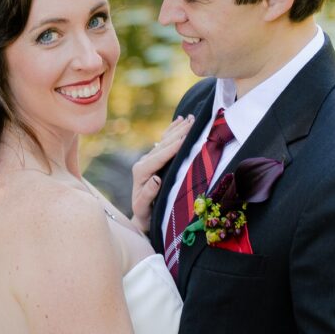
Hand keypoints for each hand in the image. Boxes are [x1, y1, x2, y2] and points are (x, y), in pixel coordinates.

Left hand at [131, 115, 193, 232]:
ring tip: (190, 118)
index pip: (158, 157)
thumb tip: (156, 179)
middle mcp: (143, 162)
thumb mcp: (143, 208)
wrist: (142, 215)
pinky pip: (164, 142)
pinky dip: (172, 131)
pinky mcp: (153, 159)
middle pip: (162, 145)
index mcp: (140, 172)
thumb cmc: (145, 214)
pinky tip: (179, 121)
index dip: (172, 147)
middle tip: (194, 121)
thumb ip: (148, 194)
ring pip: (164, 141)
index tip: (185, 138)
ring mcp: (148, 159)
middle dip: (178, 133)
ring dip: (177, 129)